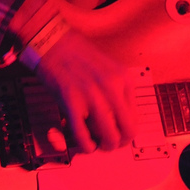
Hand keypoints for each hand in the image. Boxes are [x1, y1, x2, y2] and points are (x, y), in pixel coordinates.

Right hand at [33, 29, 136, 152]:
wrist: (53, 42)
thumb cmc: (78, 53)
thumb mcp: (109, 68)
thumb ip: (117, 91)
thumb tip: (119, 119)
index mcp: (123, 78)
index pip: (135, 118)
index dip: (126, 132)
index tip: (118, 134)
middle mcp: (112, 88)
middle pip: (127, 131)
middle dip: (119, 143)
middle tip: (109, 144)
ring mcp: (92, 96)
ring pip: (109, 138)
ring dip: (103, 147)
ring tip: (96, 144)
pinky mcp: (72, 103)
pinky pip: (83, 137)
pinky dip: (85, 146)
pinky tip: (83, 142)